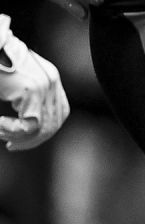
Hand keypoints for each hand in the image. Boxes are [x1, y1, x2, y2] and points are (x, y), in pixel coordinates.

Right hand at [0, 15, 68, 150]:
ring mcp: (44, 85)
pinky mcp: (31, 90)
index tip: (21, 139)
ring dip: (20, 137)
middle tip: (12, 145)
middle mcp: (51, 81)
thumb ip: (24, 99)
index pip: (59, 114)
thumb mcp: (13, 83)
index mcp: (50, 78)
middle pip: (53, 124)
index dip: (43, 132)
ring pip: (42, 127)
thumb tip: (26, 127)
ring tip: (2, 133)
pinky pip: (30, 124)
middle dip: (32, 140)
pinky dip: (12, 130)